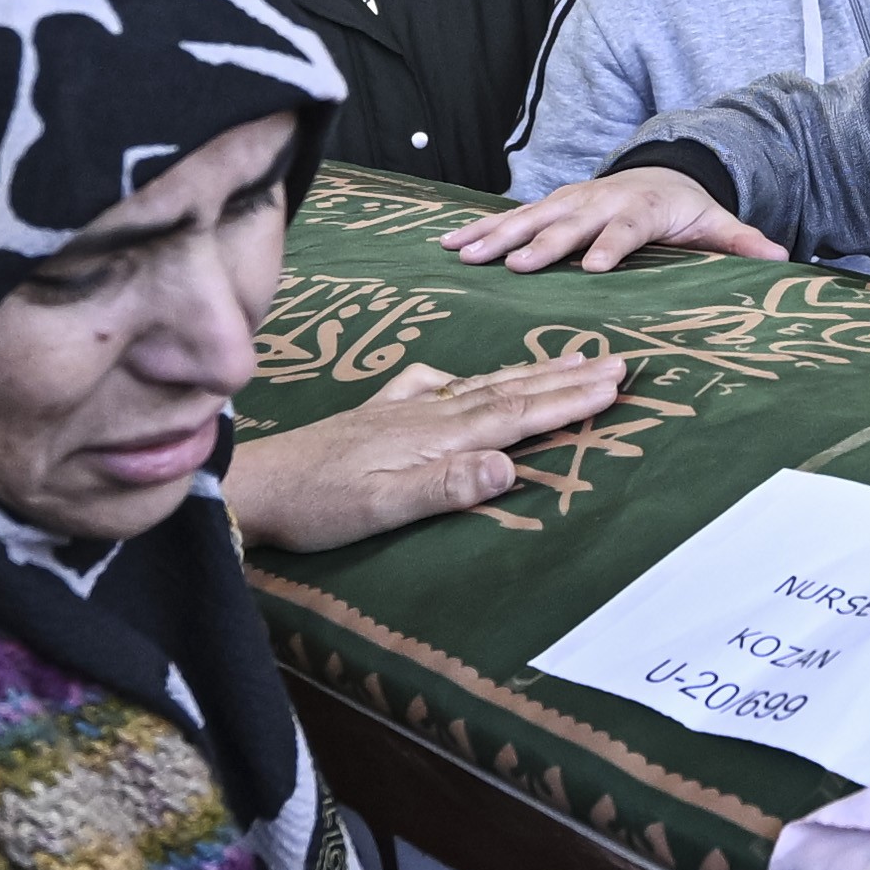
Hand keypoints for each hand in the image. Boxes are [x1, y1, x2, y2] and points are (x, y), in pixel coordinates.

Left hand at [228, 354, 628, 552]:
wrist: (254, 486)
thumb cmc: (318, 507)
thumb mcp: (384, 509)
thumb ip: (446, 487)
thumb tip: (509, 468)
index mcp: (435, 437)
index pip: (516, 415)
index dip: (567, 401)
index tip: (614, 384)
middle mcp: (424, 413)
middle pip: (507, 391)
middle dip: (563, 378)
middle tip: (615, 362)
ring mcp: (399, 410)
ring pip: (478, 385)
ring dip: (526, 374)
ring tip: (566, 360)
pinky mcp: (375, 416)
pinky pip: (433, 387)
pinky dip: (460, 379)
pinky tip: (459, 378)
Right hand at [444, 168, 786, 273]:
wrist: (662, 171)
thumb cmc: (687, 209)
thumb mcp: (717, 223)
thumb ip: (742, 242)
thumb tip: (780, 259)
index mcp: (640, 209)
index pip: (625, 229)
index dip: (611, 246)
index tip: (595, 267)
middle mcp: (600, 200)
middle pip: (568, 223)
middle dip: (540, 244)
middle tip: (513, 267)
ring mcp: (570, 200)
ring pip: (529, 217)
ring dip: (495, 237)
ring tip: (462, 255)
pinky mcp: (550, 205)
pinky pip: (511, 218)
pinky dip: (479, 229)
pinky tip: (448, 244)